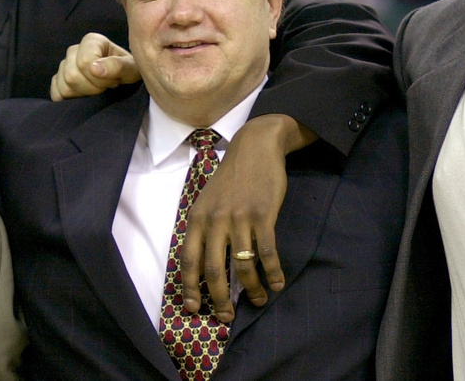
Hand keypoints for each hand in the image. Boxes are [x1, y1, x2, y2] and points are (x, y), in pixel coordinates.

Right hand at [50, 33, 140, 100]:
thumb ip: (118, 66)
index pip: (84, 62)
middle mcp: (74, 50)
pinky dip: (70, 99)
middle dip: (92, 88)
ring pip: (64, 85)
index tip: (114, 80)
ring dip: (83, 94)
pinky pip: (56, 92)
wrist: (124, 80)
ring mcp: (64, 65)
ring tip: (98, 90)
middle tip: (107, 87)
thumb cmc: (129, 71)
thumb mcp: (132, 68)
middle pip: (72, 76)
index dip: (100, 78)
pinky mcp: (58, 80)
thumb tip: (94, 69)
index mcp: (92, 41)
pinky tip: (85, 96)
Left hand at [179, 114, 316, 322]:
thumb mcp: (208, 199)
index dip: (189, 287)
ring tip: (258, 300)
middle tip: (226, 316)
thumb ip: (204, 228)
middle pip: (213, 269)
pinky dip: (272, 273)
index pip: (188, 260)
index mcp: (197, 218)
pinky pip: (266, 253)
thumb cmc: (231, 178)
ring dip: (251, 289)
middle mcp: (214, 220)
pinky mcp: (262, 215)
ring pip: (241, 265)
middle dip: (219, 298)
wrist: (255, 147)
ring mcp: (239, 218)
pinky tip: (276, 284)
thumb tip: (203, 264)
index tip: (193, 308)